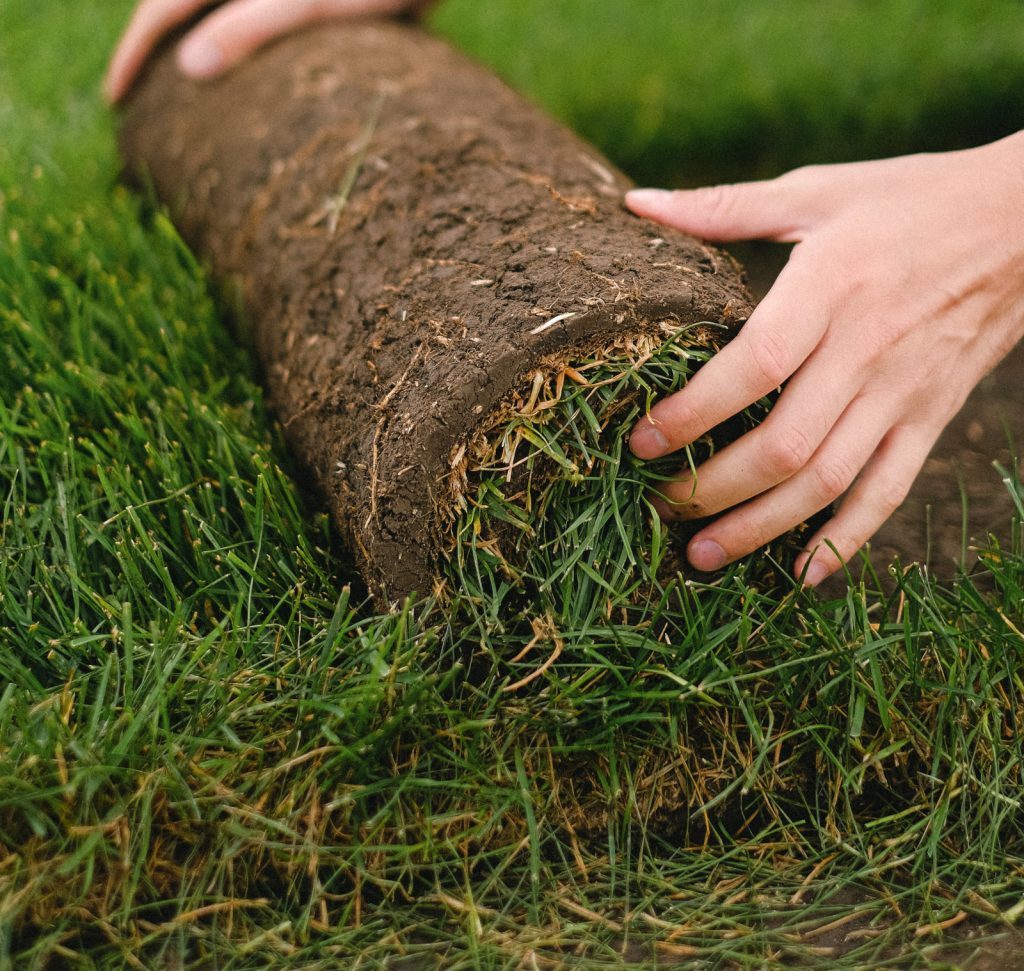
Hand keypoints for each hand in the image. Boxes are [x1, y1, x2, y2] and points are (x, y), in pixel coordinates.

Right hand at [105, 0, 434, 102]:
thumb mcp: (313, 4)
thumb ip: (252, 27)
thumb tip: (189, 68)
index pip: (162, 5)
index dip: (134, 53)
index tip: (116, 98)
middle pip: (176, 4)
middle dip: (151, 47)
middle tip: (134, 100)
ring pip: (207, 10)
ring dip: (186, 46)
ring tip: (173, 91)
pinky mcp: (298, 6)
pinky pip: (245, 21)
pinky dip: (227, 45)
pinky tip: (230, 76)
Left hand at [626, 132, 1023, 585]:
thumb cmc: (909, 200)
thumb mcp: (817, 192)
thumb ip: (722, 207)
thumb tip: (636, 202)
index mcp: (831, 287)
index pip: (753, 366)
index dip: (692, 412)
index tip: (639, 441)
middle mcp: (867, 350)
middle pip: (785, 444)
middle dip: (713, 487)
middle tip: (658, 505)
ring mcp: (904, 393)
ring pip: (828, 483)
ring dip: (762, 527)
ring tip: (703, 554)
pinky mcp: (932, 418)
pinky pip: (889, 492)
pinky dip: (847, 540)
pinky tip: (801, 574)